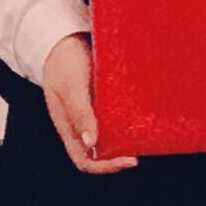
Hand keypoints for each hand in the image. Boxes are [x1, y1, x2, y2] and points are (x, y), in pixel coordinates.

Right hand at [41, 34, 136, 173]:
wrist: (61, 39)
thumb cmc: (62, 62)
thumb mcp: (71, 88)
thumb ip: (80, 114)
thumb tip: (91, 143)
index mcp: (68, 128)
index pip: (86, 161)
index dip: (107, 167)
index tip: (130, 160)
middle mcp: (80, 125)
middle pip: (101, 153)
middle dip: (122, 154)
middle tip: (143, 145)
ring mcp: (91, 113)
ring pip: (110, 136)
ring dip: (126, 137)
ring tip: (144, 131)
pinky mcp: (100, 100)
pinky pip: (114, 116)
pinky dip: (126, 119)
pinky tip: (139, 112)